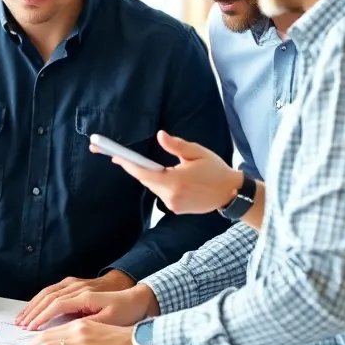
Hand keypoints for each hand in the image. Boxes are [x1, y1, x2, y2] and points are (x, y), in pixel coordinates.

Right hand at [21, 282, 159, 331]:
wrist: (135, 296)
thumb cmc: (124, 311)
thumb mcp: (110, 321)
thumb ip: (90, 325)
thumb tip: (69, 331)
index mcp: (85, 296)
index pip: (57, 304)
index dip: (42, 316)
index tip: (30, 328)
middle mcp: (77, 286)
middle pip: (48, 297)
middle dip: (32, 311)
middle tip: (19, 325)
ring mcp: (75, 284)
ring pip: (47, 292)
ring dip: (33, 305)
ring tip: (21, 318)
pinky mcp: (74, 285)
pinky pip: (52, 290)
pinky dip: (39, 300)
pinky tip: (33, 308)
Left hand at [93, 130, 240, 213]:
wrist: (230, 193)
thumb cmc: (215, 170)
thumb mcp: (197, 153)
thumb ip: (176, 145)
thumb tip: (160, 135)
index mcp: (175, 181)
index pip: (144, 173)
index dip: (127, 164)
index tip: (114, 157)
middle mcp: (170, 196)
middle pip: (146, 180)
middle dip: (135, 168)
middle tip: (118, 156)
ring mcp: (172, 205)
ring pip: (153, 186)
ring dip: (151, 176)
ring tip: (154, 165)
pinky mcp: (176, 209)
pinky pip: (162, 193)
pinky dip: (161, 184)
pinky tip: (171, 177)